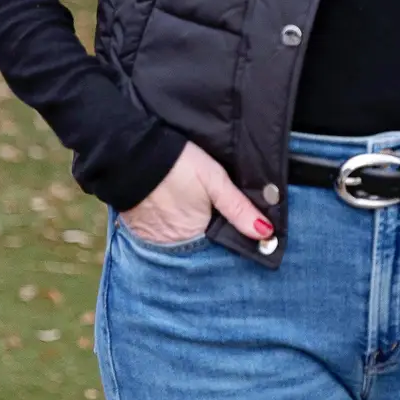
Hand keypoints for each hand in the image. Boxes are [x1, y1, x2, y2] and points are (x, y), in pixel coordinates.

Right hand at [117, 141, 273, 246]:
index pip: (220, 247)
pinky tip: (171, 210)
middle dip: (208, 235)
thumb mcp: (215, 180)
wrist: (133, 152)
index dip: (229, 236)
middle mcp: (175, 245)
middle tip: (208, 210)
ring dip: (187, 232)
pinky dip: (167, 227)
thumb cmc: (178, 164)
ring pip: (180, 242)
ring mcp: (154, 241)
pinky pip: (160, 237)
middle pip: (199, 246)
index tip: (235, 225)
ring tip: (188, 208)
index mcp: (196, 236)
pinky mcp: (139, 231)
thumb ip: (239, 208)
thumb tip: (266, 234)